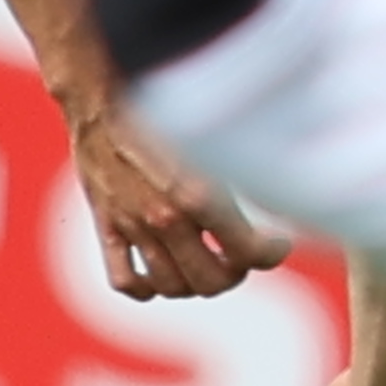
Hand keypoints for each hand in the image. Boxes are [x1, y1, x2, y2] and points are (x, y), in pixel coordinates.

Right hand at [70, 105, 287, 300]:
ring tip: (206, 261)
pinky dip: (147, 287)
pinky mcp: (107, 226)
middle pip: (212, 282)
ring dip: (195, 282)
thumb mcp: (216, 138)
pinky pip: (125, 281)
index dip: (272, 253)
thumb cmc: (167, 108)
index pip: (250, 254)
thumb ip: (245, 172)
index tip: (276, 242)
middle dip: (235, 273)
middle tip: (240, 255)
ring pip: (171, 286)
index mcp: (200, 196)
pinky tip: (162, 272)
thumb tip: (281, 189)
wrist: (104, 98)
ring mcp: (133, 227)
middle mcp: (166, 219)